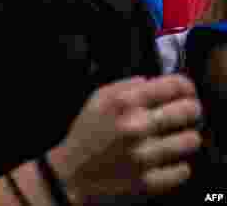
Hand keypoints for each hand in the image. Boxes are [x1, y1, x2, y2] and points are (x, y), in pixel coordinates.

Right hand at [48, 74, 202, 203]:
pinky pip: (183, 170)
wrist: (72, 173)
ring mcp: (144, 156)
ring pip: (190, 140)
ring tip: (177, 137)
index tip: (185, 90)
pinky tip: (167, 160)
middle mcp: (136, 127)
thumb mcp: (96, 99)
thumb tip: (149, 82)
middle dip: (190, 109)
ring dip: (187, 137)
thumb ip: (123, 86)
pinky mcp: (149, 181)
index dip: (184, 86)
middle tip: (187, 112)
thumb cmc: (85, 135)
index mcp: (123, 103)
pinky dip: (178, 165)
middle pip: (188, 111)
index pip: (172, 86)